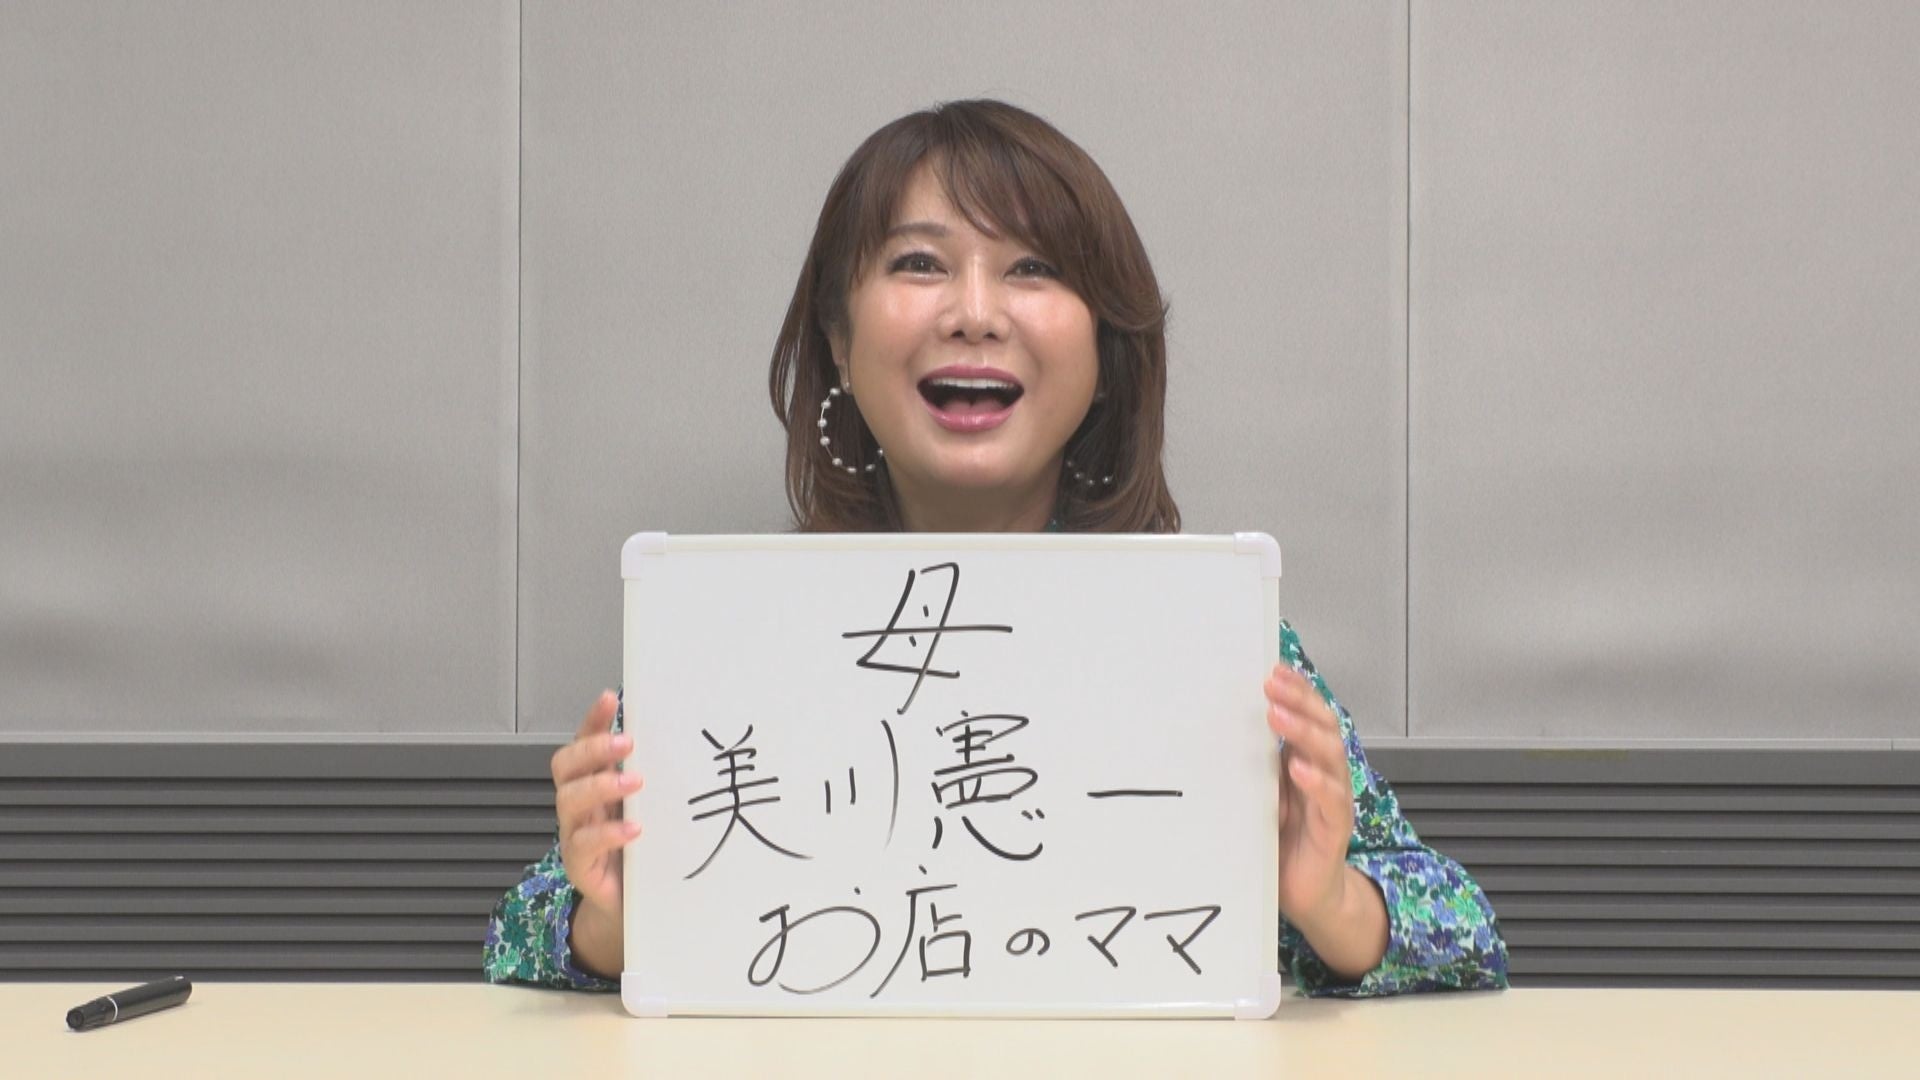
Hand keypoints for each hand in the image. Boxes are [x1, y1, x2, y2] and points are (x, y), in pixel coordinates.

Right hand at [550, 691, 642, 964]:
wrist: (632, 904)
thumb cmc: (643, 848)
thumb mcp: (650, 807)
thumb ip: (657, 779)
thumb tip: (690, 740)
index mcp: (594, 782)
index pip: (584, 743)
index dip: (593, 720)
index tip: (611, 698)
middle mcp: (579, 804)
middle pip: (565, 766)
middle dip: (594, 749)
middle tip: (628, 744)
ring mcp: (574, 834)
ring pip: (569, 800)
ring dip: (600, 786)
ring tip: (634, 782)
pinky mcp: (580, 866)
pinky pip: (583, 844)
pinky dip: (608, 833)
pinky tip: (633, 829)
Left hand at [1264, 665, 1354, 932]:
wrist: (1307, 894)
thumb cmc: (1282, 841)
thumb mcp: (1262, 795)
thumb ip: (1255, 765)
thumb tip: (1221, 728)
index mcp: (1308, 761)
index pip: (1309, 715)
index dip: (1296, 690)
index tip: (1272, 669)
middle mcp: (1325, 774)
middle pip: (1323, 726)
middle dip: (1300, 700)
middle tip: (1273, 682)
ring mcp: (1332, 800)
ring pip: (1330, 756)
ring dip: (1304, 733)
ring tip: (1279, 716)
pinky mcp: (1334, 829)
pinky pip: (1331, 801)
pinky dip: (1317, 783)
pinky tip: (1300, 770)